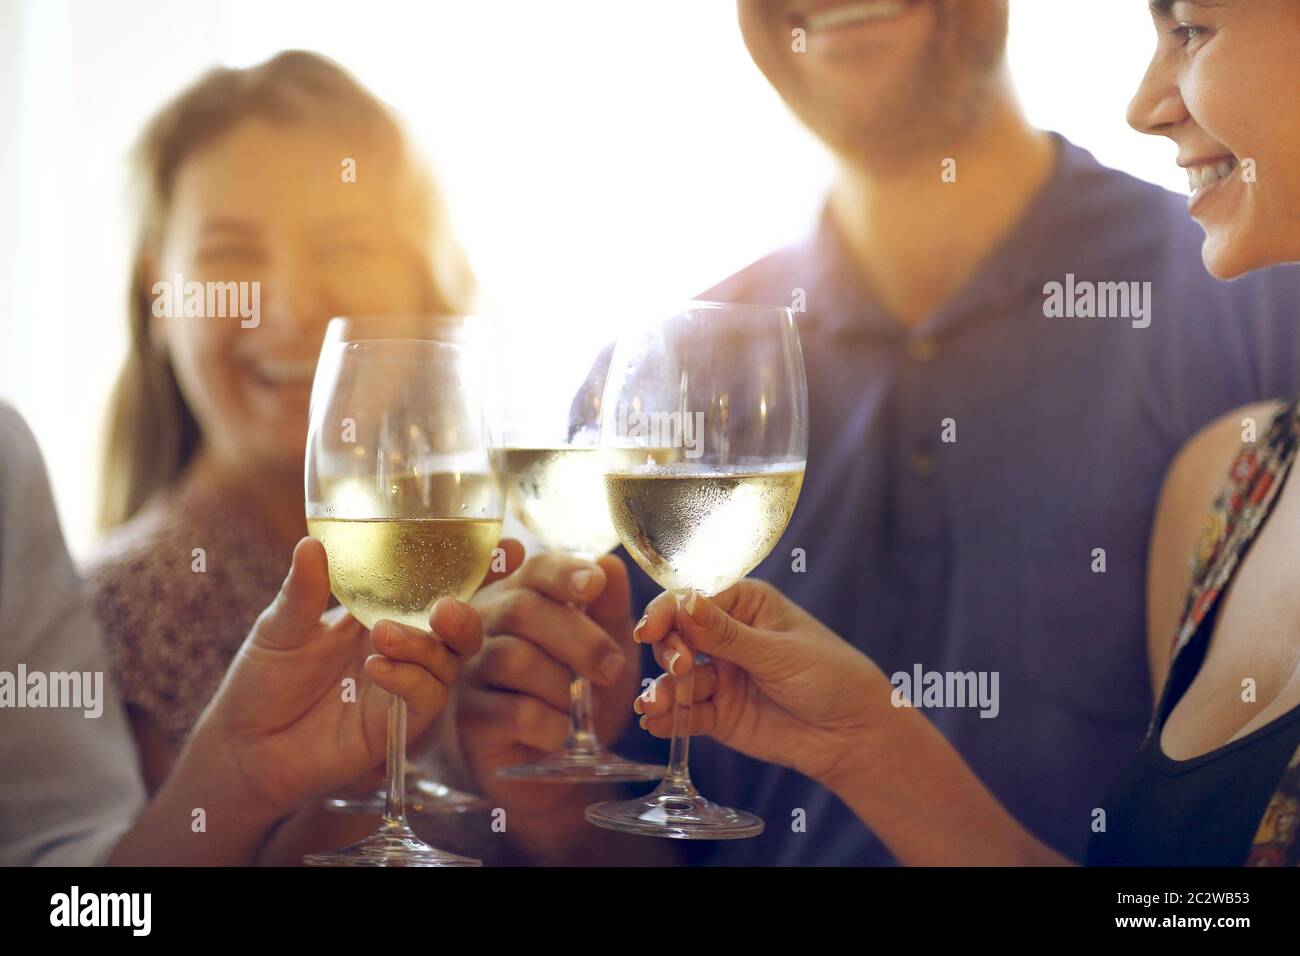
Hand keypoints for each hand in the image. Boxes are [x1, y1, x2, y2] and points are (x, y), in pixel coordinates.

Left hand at [190, 536, 507, 817]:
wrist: (246, 745)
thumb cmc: (264, 679)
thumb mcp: (280, 626)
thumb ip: (303, 590)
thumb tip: (312, 543)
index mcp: (383, 609)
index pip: (438, 584)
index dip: (477, 568)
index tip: (506, 548)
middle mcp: (405, 644)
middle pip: (461, 626)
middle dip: (467, 612)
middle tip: (444, 606)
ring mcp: (406, 684)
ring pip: (450, 661)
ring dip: (425, 644)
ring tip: (384, 635)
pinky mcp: (400, 722)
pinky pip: (427, 697)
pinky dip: (409, 678)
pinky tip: (376, 668)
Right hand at [457, 553, 642, 813]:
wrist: (555, 764)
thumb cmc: (577, 693)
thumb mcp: (606, 649)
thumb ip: (609, 608)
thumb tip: (608, 565)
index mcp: (522, 597)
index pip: (536, 570)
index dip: (564, 573)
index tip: (594, 585)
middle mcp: (487, 626)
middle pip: (521, 610)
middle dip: (578, 638)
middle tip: (611, 668)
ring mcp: (472, 672)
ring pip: (513, 658)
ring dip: (562, 685)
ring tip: (577, 706)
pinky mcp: (472, 719)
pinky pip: (513, 711)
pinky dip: (550, 723)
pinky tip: (559, 732)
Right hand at [633, 580, 892, 786]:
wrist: (854, 736)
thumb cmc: (831, 677)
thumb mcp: (778, 652)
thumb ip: (727, 634)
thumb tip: (684, 602)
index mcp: (744, 603)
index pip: (693, 599)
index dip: (666, 612)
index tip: (649, 630)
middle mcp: (725, 636)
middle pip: (676, 636)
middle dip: (668, 651)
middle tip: (681, 667)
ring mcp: (720, 675)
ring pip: (676, 677)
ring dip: (662, 689)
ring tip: (654, 706)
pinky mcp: (718, 714)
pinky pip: (686, 713)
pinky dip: (668, 718)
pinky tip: (655, 723)